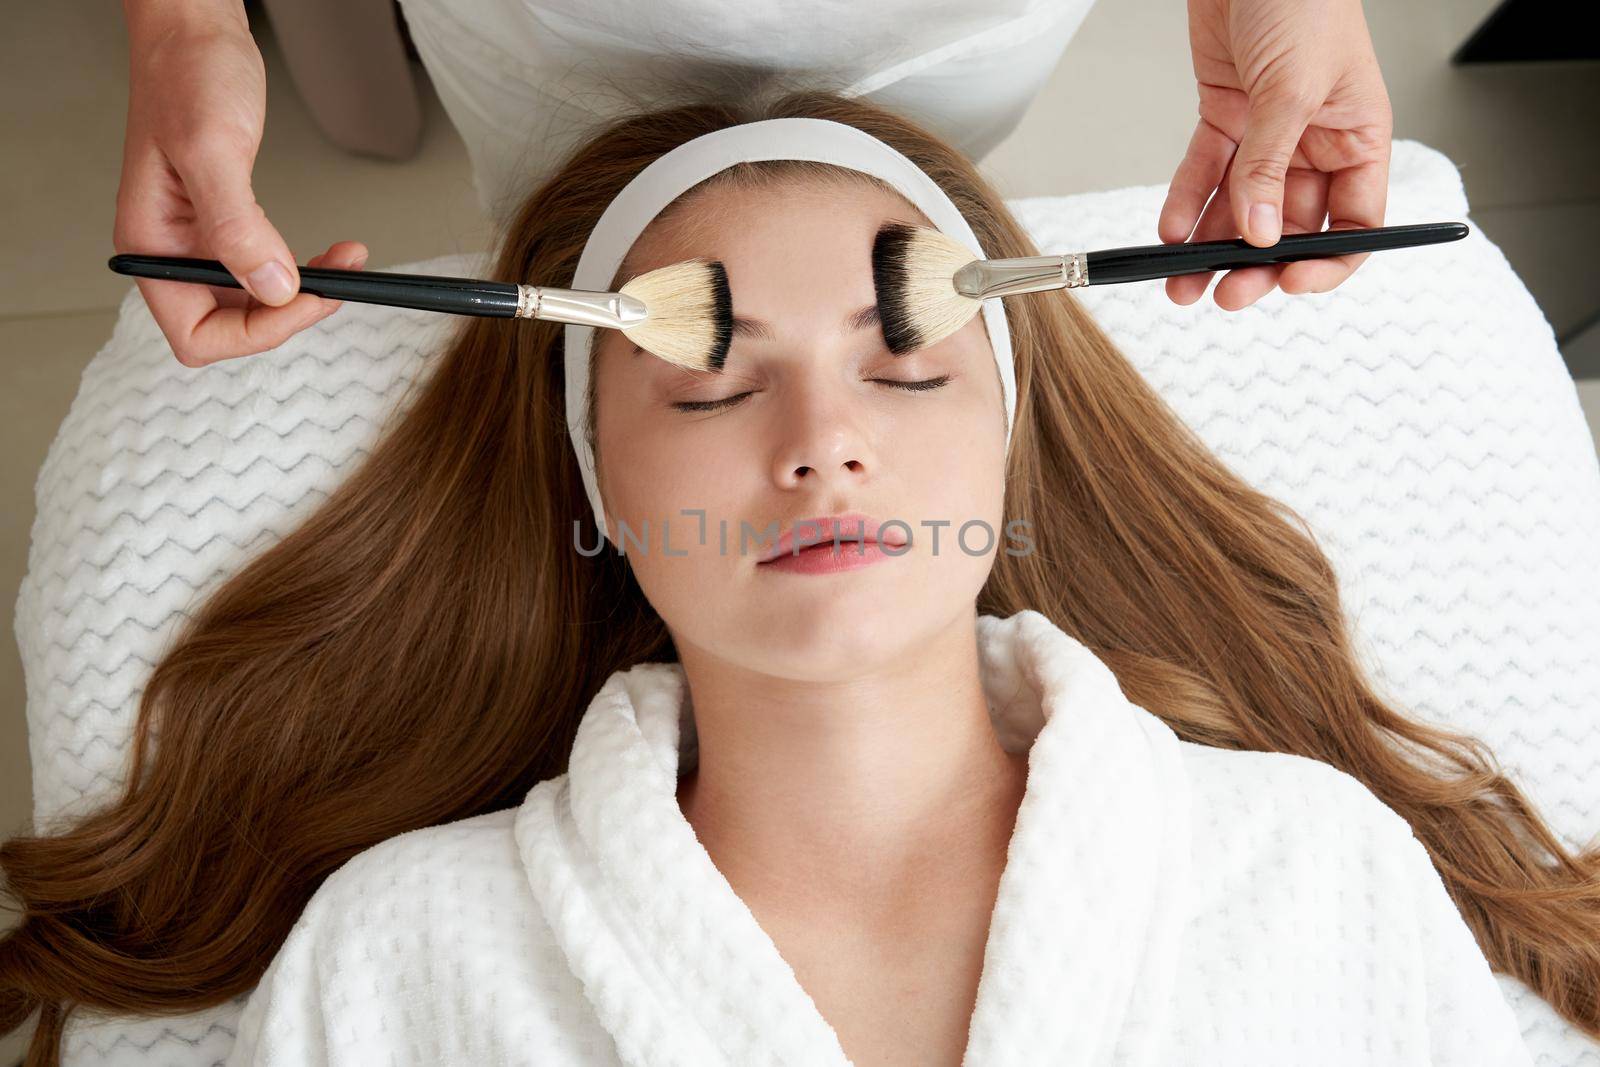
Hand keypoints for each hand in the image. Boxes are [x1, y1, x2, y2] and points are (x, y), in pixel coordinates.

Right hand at [113, 1, 367, 364]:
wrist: (195, 32)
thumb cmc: (189, 75)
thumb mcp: (213, 149)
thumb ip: (237, 225)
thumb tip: (270, 286)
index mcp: (151, 246)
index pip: (196, 336)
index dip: (254, 333)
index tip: (300, 300)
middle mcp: (171, 251)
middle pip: (229, 328)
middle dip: (287, 314)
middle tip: (335, 285)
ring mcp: (198, 240)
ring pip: (253, 302)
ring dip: (302, 294)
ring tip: (344, 264)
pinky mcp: (225, 224)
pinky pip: (264, 269)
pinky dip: (300, 269)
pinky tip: (327, 255)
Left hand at [1159, 0, 1393, 309]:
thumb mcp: (1294, 86)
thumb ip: (1271, 164)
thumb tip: (1257, 233)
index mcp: (1358, 138)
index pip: (1353, 224)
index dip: (1325, 262)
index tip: (1289, 284)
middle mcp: (1314, 142)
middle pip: (1287, 225)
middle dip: (1255, 265)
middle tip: (1225, 292)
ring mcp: (1267, 132)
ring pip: (1240, 208)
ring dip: (1210, 248)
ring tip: (1178, 281)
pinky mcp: (1225, 116)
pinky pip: (1205, 172)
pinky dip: (1187, 203)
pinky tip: (1170, 231)